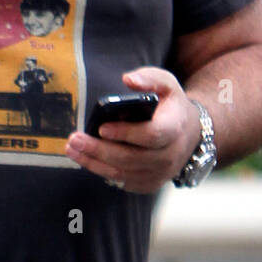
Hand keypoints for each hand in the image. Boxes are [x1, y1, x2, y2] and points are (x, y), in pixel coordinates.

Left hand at [65, 68, 200, 194]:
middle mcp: (170, 155)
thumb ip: (148, 78)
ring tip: (72, 149)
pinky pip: (123, 182)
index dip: (126, 133)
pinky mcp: (151, 183)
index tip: (102, 128)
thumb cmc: (171, 105)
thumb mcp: (166, 84)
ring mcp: (161, 173)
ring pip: (123, 173)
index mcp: (174, 128)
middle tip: (74, 139)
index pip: (151, 135)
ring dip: (94, 163)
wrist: (190, 132)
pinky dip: (102, 171)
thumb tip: (128, 80)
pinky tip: (85, 159)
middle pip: (130, 158)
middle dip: (99, 150)